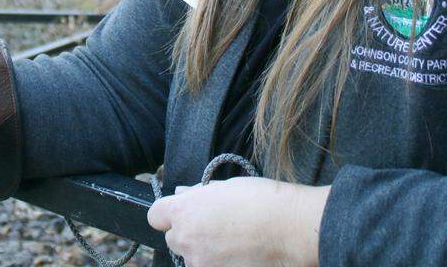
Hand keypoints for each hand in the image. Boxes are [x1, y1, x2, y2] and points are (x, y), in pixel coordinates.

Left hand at [147, 176, 329, 265]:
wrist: (290, 228)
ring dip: (206, 253)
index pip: (156, 215)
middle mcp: (186, 239)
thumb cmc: (261, 201)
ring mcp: (200, 263)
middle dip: (189, 234)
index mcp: (184, 211)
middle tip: (216, 228)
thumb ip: (197, 194)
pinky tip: (240, 255)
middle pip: (173, 239)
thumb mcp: (225, 187)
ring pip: (193, 258)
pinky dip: (221, 264)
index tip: (182, 214)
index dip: (168, 214)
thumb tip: (182, 193)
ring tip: (234, 243)